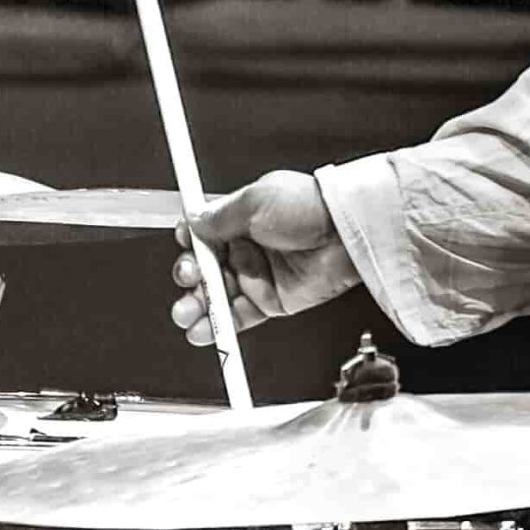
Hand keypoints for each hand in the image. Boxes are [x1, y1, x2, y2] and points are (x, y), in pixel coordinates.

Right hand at [170, 169, 353, 344]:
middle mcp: (247, 248)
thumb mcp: (256, 200)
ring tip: (187, 312)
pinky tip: (203, 330)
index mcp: (240, 219)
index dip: (189, 245)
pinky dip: (219, 326)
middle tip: (190, 278)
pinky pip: (239, 317)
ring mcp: (259, 276)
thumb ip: (220, 215)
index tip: (185, 249)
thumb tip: (194, 219)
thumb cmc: (309, 206)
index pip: (203, 235)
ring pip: (217, 296)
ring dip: (197, 305)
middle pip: (205, 268)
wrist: (345, 232)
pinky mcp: (271, 302)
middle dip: (190, 276)